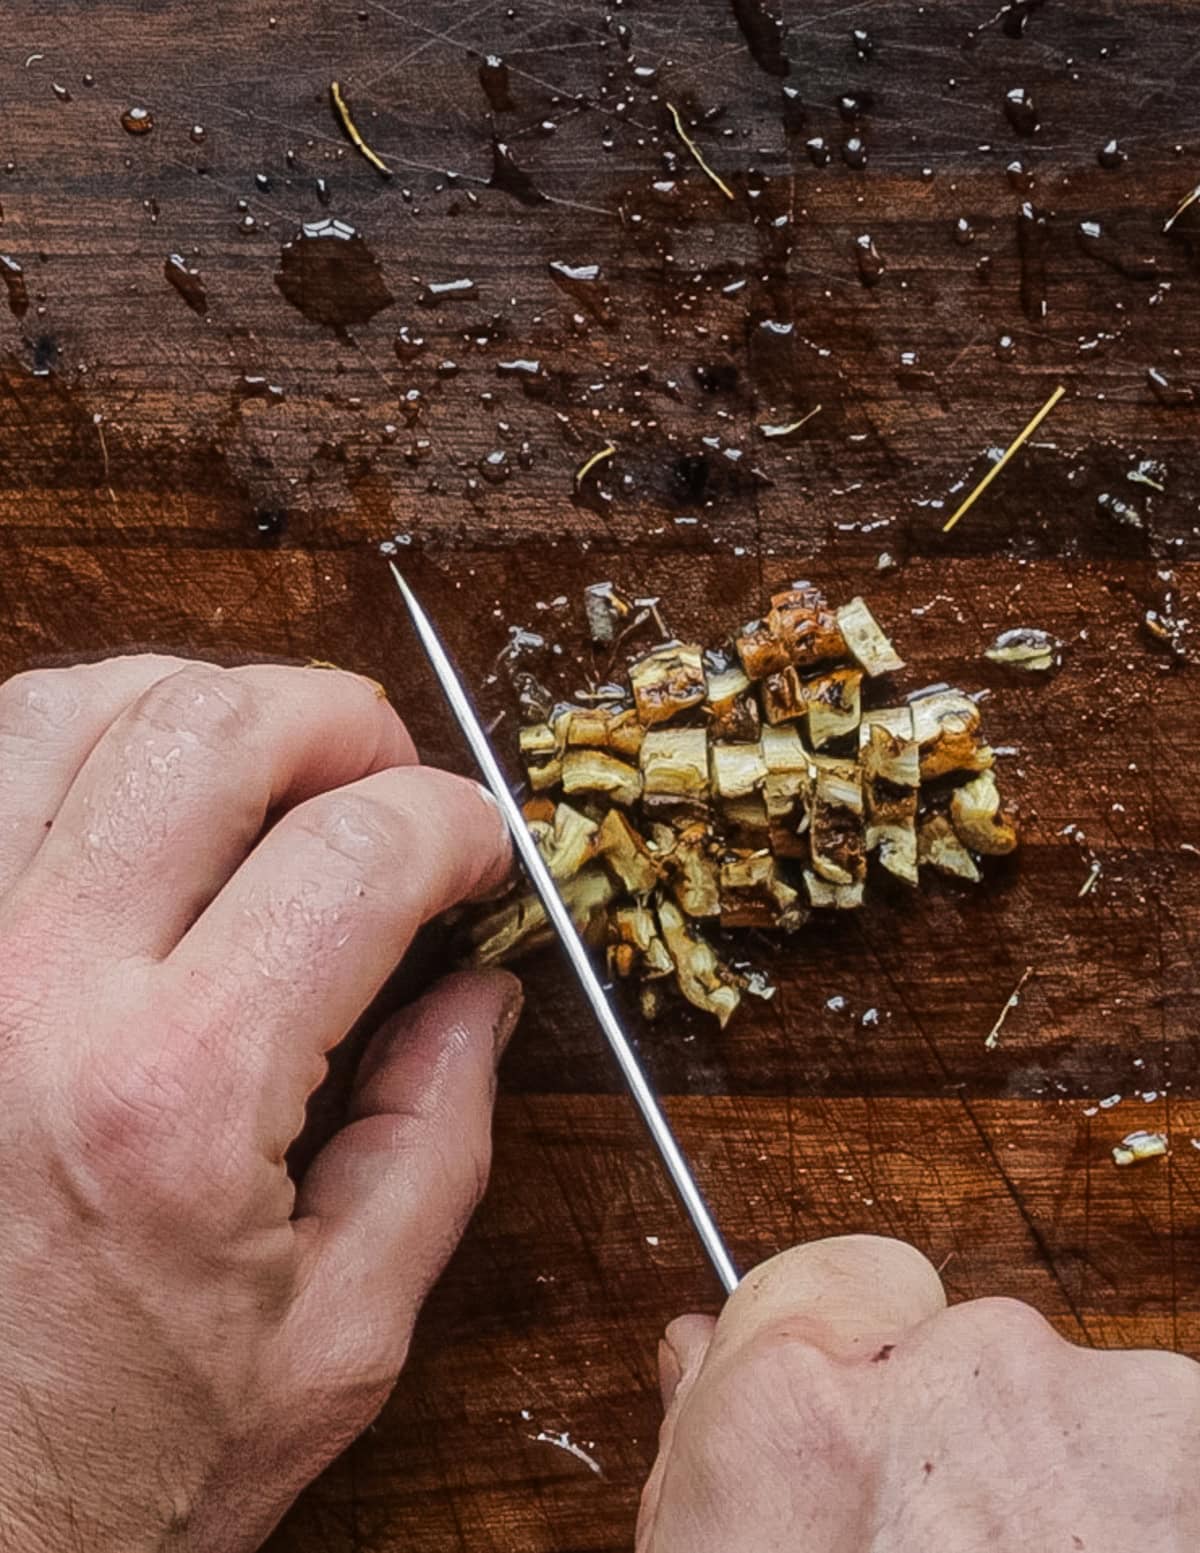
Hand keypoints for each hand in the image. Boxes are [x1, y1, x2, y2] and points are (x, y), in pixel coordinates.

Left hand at [0, 655, 517, 1551]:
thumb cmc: (109, 1461)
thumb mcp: (331, 1339)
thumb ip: (434, 1142)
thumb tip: (479, 991)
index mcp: (175, 1100)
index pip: (357, 849)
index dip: (455, 819)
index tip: (478, 849)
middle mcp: (32, 999)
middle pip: (209, 727)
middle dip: (342, 720)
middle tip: (384, 779)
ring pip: (66, 708)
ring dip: (196, 708)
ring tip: (260, 771)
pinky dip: (72, 749)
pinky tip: (134, 806)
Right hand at [641, 1236, 1199, 1549]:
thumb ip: (711, 1443)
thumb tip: (695, 1350)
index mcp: (795, 1410)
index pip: (837, 1278)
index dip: (856, 1363)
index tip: (877, 1429)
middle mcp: (944, 1373)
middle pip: (962, 1347)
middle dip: (966, 1440)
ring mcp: (1087, 1410)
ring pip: (1069, 1402)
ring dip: (1065, 1484)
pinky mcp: (1189, 1448)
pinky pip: (1160, 1447)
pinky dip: (1147, 1513)